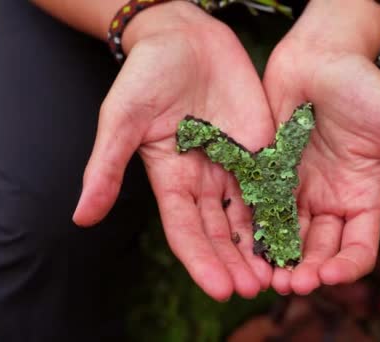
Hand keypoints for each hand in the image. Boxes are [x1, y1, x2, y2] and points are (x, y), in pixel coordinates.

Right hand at [73, 2, 274, 300]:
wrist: (184, 37)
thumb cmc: (146, 74)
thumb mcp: (121, 119)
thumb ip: (106, 168)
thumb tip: (81, 218)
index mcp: (172, 180)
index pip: (187, 231)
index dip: (203, 261)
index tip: (222, 289)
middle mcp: (205, 180)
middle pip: (222, 231)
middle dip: (237, 262)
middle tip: (257, 290)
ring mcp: (235, 164)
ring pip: (251, 214)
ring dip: (263, 245)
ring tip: (281, 274)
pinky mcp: (260, 146)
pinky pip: (274, 182)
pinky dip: (284, 209)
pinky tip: (299, 233)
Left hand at [263, 0, 379, 294]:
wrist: (321, 55)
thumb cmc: (366, 88)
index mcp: (363, 198)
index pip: (358, 247)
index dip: (346, 266)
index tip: (328, 276)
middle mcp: (330, 200)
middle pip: (320, 249)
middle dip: (307, 271)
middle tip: (290, 286)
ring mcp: (298, 189)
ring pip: (288, 236)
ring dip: (279, 260)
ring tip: (266, 276)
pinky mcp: (269, 174)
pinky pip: (262, 209)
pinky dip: (256, 230)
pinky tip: (246, 244)